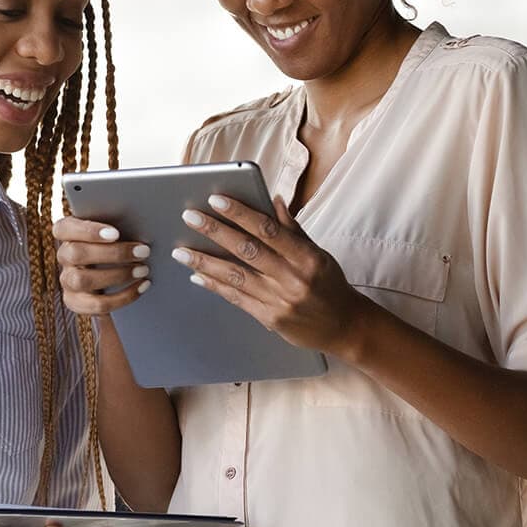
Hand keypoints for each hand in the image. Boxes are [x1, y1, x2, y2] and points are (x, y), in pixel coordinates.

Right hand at [53, 216, 152, 315]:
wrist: (113, 276)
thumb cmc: (115, 243)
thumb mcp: (113, 231)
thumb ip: (118, 224)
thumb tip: (143, 226)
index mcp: (67, 233)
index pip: (64, 229)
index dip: (87, 231)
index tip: (116, 233)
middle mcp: (64, 256)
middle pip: (76, 254)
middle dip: (113, 253)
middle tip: (143, 251)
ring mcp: (67, 280)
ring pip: (82, 280)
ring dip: (118, 275)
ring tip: (143, 270)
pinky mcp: (75, 302)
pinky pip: (97, 304)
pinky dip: (123, 297)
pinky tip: (142, 286)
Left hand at [172, 195, 371, 356]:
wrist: (344, 327)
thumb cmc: (330, 285)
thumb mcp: (319, 254)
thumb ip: (293, 229)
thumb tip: (273, 199)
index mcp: (307, 258)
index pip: (268, 230)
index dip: (240, 213)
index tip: (216, 200)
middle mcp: (293, 279)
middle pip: (248, 250)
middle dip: (215, 232)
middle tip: (190, 217)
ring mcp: (280, 301)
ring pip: (236, 276)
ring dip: (205, 262)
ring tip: (182, 251)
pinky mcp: (270, 319)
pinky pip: (237, 299)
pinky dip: (215, 286)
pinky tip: (197, 276)